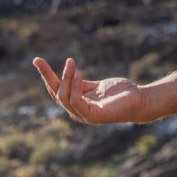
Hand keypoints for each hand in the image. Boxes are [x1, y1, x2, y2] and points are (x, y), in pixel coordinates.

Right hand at [33, 56, 151, 124]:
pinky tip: (78, 74)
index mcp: (77, 104)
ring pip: (64, 98)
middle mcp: (78, 112)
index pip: (56, 91)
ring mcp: (84, 116)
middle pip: (56, 94)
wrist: (139, 101)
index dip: (46, 77)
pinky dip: (75, 88)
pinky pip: (77, 102)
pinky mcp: (93, 116)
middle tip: (39, 60)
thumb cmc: (120, 94)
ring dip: (65, 79)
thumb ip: (84, 84)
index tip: (37, 61)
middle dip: (46, 76)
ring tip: (71, 63)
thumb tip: (71, 75)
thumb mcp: (98, 86)